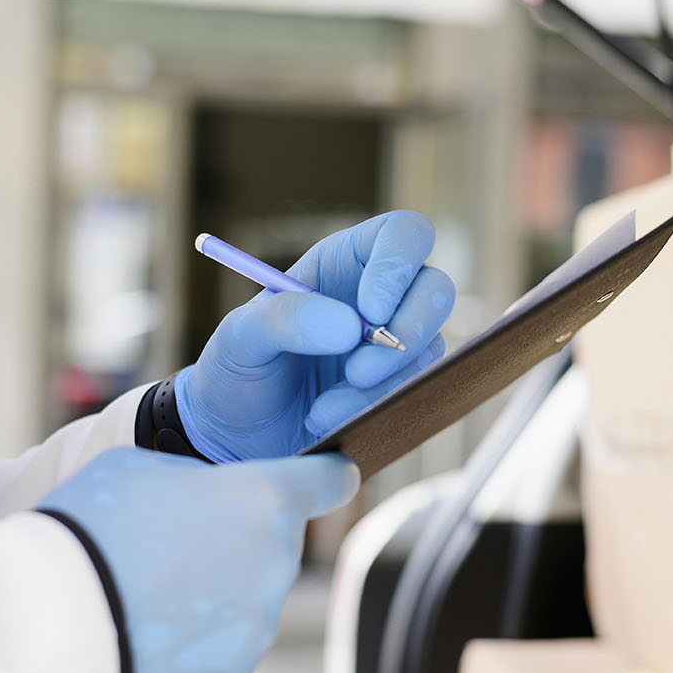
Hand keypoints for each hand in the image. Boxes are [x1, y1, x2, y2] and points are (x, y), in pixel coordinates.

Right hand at [38, 448, 358, 672]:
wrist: (58, 622)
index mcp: (264, 501)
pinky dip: (198, 634)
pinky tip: (150, 626)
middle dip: (236, 537)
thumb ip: (194, 480)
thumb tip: (202, 500)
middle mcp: (278, 564)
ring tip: (149, 588)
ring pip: (249, 595)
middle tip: (172, 540)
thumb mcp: (142, 467)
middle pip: (272, 542)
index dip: (327, 475)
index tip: (332, 477)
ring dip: (216, 588)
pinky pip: (225, 641)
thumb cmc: (95, 527)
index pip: (326, 481)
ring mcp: (260, 625)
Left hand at [176, 211, 454, 461]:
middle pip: (436, 289)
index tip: (370, 310)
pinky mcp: (397, 388)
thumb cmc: (236, 372)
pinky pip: (414, 392)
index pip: (402, 235)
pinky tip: (328, 420)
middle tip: (360, 369)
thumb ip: (283, 319)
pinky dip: (375, 409)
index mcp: (345, 262)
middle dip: (408, 331)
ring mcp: (394, 345)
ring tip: (322, 409)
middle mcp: (380, 297)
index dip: (399, 264)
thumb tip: (351, 326)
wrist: (236, 437)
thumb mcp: (239, 338)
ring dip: (383, 383)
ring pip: (430, 348)